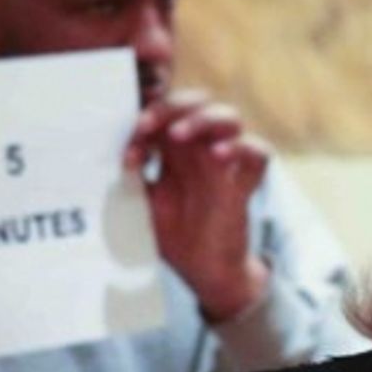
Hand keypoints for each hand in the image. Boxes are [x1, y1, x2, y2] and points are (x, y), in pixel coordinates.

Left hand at [125, 91, 270, 321]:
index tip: (129, 141)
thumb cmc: (173, 235)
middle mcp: (202, 149)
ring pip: (230, 117)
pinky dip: (241, 147)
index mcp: (175, 149)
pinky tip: (219, 155)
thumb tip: (113, 154)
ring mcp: (226, 164)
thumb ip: (131, 177)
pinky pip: (259, 152)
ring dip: (203, 119)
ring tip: (178, 135)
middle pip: (197, 101)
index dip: (147, 116)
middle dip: (172, 106)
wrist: (202, 271)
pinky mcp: (246, 183)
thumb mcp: (142, 203)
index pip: (165, 111)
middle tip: (147, 126)